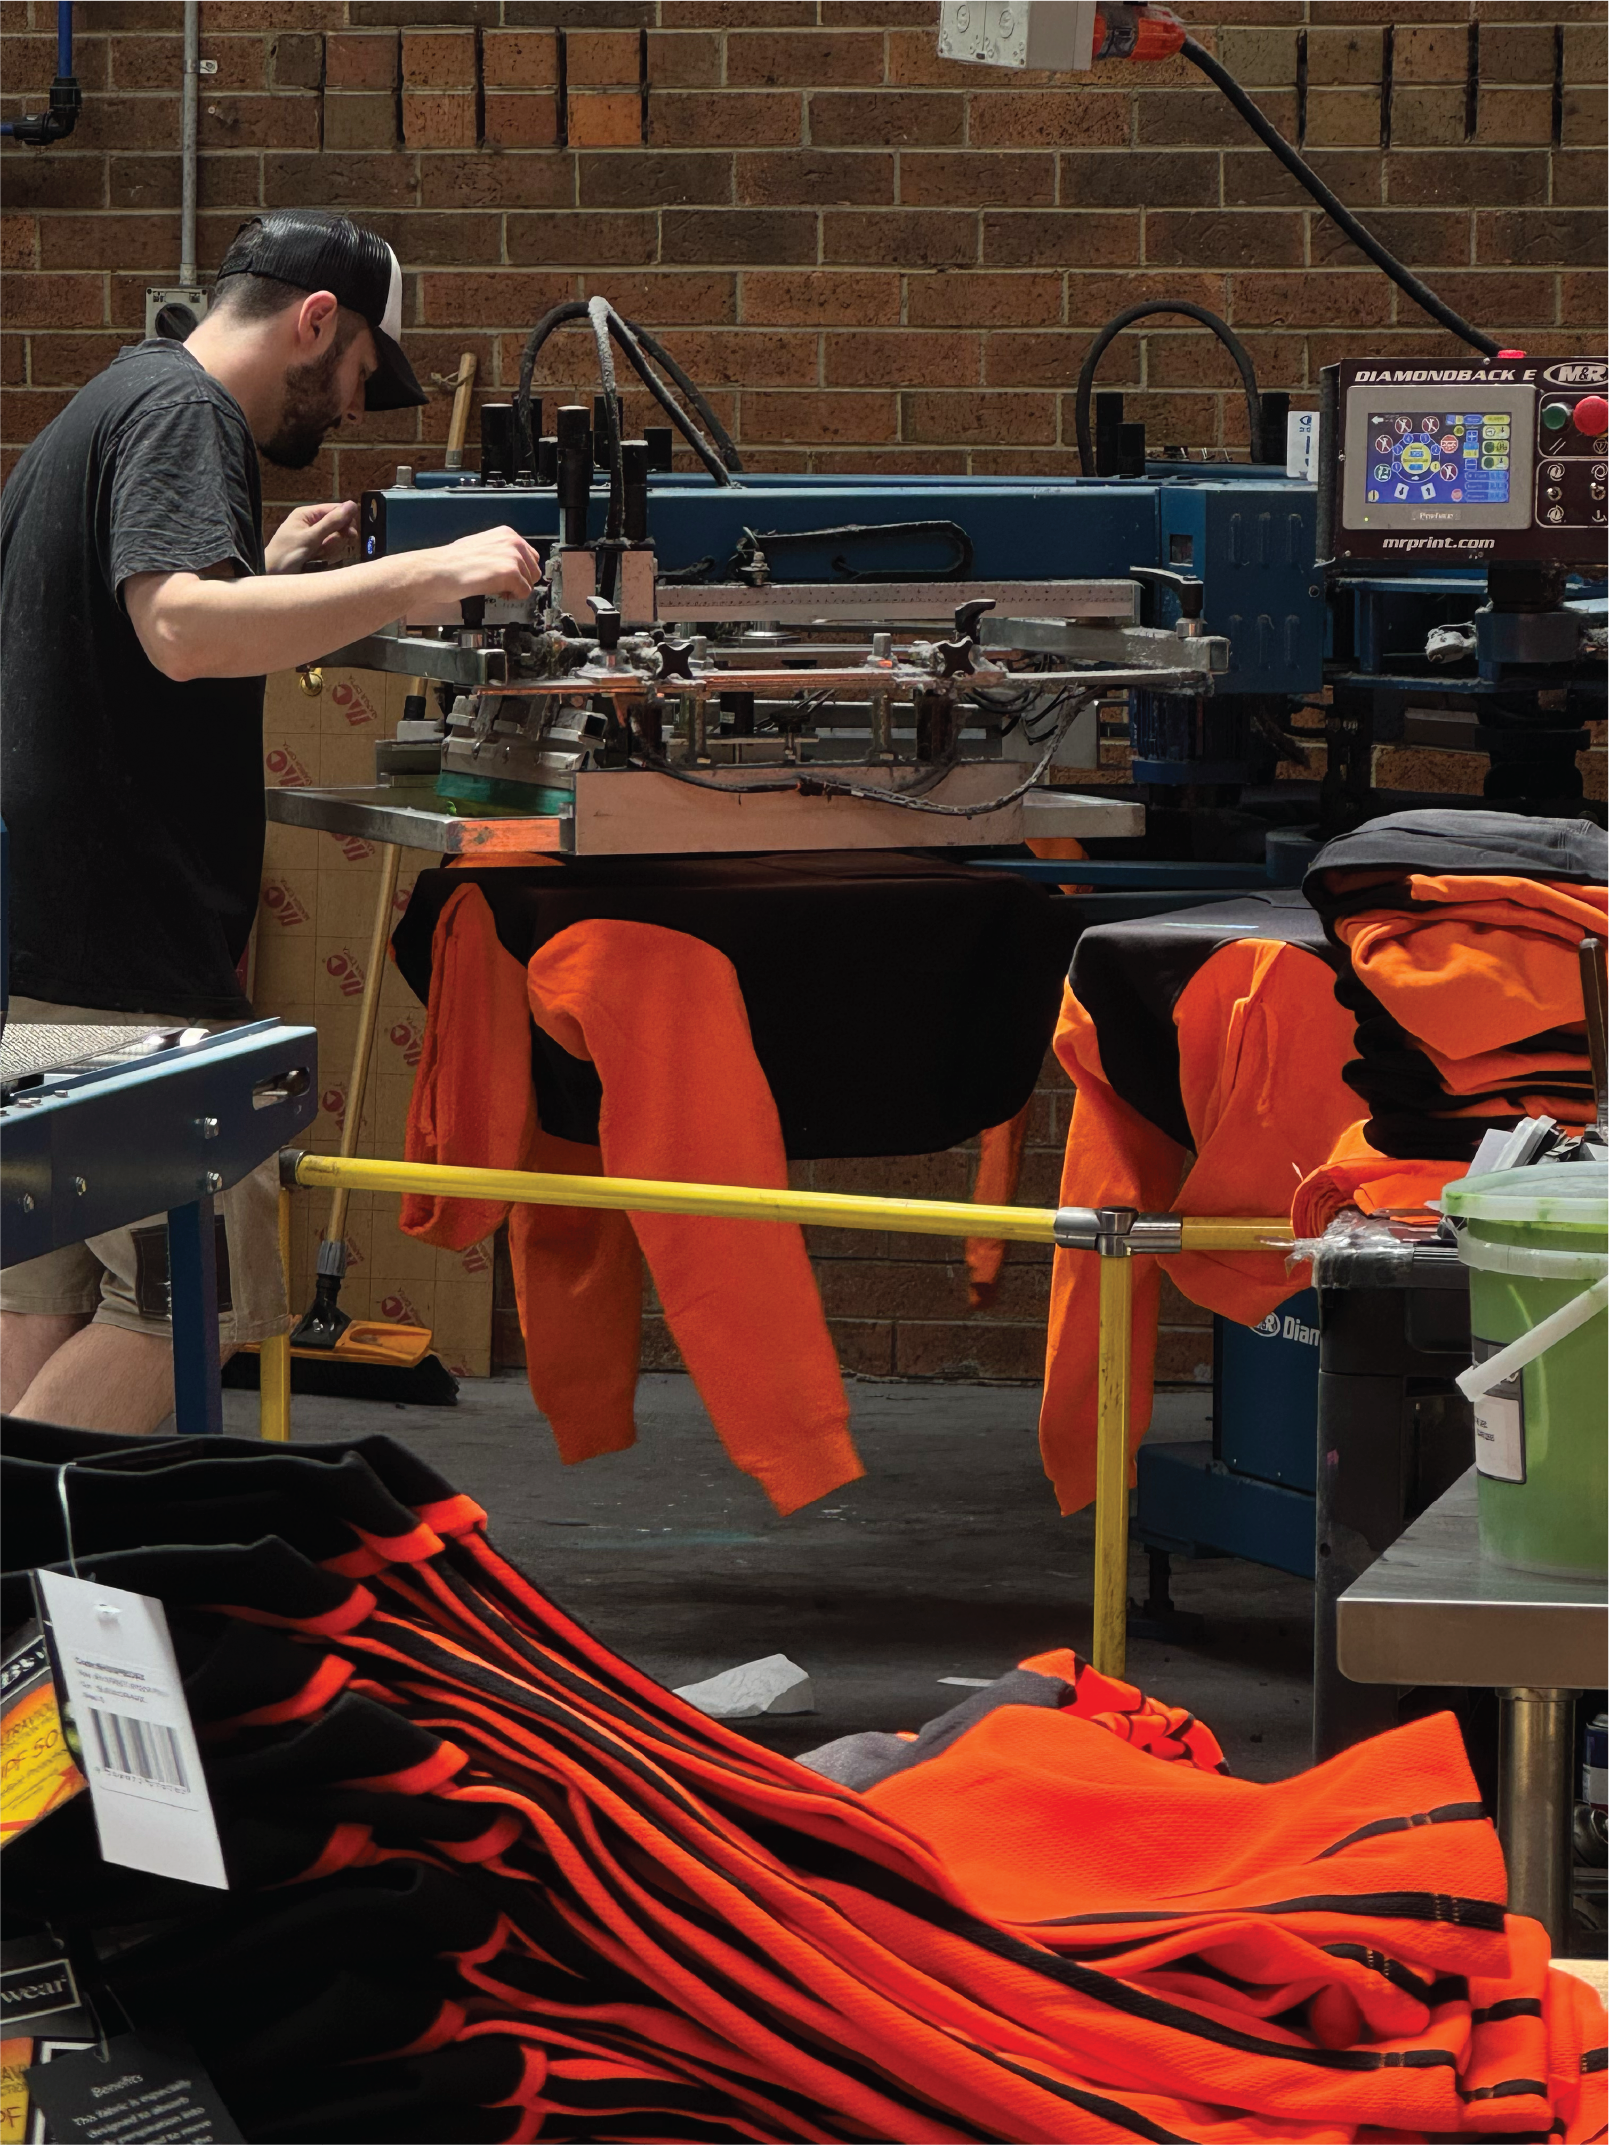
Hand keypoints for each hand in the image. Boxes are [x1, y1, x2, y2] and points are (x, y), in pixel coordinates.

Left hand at [266, 500, 358, 574]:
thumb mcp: (311, 537)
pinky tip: (316, 559)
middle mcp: (311, 523)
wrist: (272, 575)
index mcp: (307, 514)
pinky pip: (329, 549)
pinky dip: (325, 555)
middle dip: (336, 537)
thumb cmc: (286, 554)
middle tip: (328, 546)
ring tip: (316, 554)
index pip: (334, 509)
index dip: (345, 520)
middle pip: (336, 525)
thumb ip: (332, 522)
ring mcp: (313, 537)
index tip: (351, 533)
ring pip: (334, 539)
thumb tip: (352, 505)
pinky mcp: (314, 550)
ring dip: (329, 548)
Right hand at [412, 526, 541, 606]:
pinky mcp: (510, 573)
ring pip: (531, 582)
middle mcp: (512, 542)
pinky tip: (498, 593)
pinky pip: (524, 592)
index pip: (530, 556)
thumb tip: (513, 566)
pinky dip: (513, 597)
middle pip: (534, 570)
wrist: (438, 570)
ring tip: (497, 589)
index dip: (521, 571)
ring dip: (516, 590)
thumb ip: (500, 552)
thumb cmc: (452, 562)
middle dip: (521, 581)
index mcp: (506, 533)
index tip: (510, 578)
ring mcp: (512, 557)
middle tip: (503, 586)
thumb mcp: (481, 547)